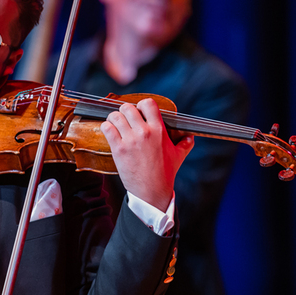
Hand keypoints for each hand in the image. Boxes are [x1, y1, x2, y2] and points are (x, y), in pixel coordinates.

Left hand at [100, 97, 193, 211]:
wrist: (152, 191)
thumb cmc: (165, 173)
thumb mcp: (179, 156)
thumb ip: (185, 143)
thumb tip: (190, 137)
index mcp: (159, 130)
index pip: (147, 104)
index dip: (141, 105)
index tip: (139, 112)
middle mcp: (144, 132)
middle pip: (127, 107)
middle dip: (124, 111)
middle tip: (124, 119)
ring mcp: (130, 140)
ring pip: (115, 116)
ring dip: (113, 118)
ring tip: (115, 124)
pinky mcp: (118, 149)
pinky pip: (107, 128)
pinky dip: (106, 127)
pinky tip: (109, 131)